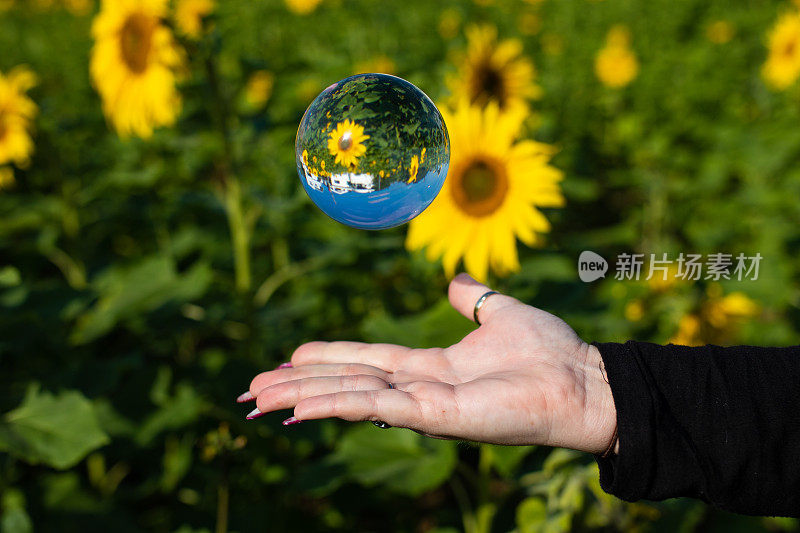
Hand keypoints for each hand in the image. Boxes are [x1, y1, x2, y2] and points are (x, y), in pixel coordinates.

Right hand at [242, 273, 617, 453]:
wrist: (585, 379)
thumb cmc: (549, 352)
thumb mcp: (501, 313)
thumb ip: (474, 300)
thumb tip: (456, 282)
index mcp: (430, 366)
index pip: (365, 361)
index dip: (326, 360)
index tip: (289, 358)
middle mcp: (420, 388)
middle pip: (346, 382)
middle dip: (298, 387)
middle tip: (251, 391)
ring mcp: (426, 405)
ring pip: (350, 397)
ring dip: (302, 399)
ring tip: (258, 402)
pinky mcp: (439, 415)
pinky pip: (378, 407)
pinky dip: (336, 405)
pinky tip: (300, 406)